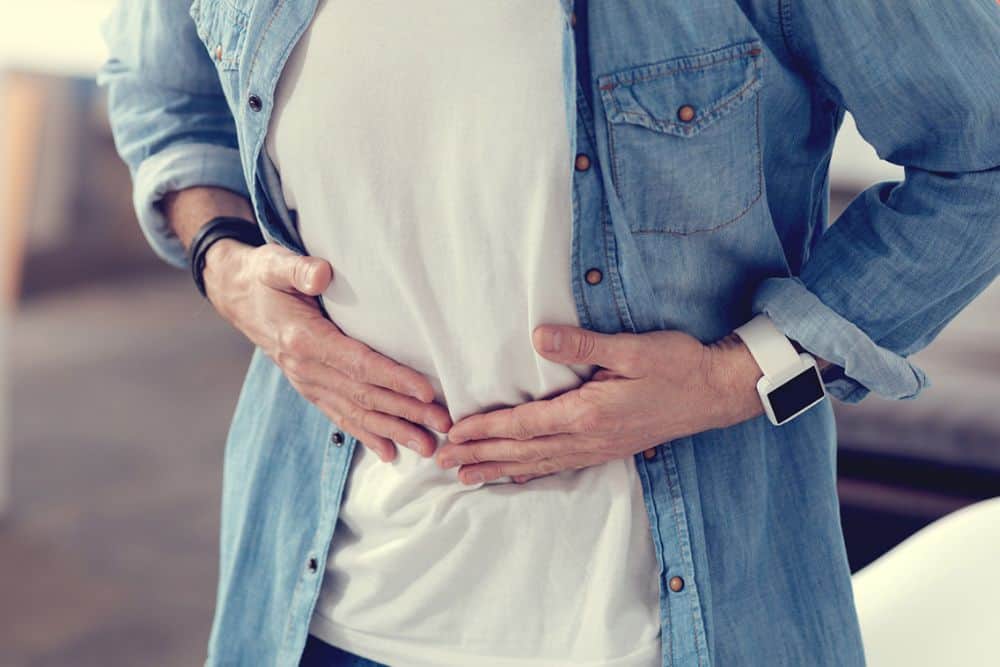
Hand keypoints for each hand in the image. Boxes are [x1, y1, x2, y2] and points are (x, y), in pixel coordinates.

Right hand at [203, 240, 451, 460]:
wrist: (238, 298)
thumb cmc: (265, 278)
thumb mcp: (275, 264)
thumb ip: (298, 269)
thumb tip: (321, 273)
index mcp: (304, 340)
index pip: (358, 364)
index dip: (394, 379)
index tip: (427, 392)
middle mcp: (306, 369)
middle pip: (364, 395)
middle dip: (406, 413)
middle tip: (443, 426)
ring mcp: (308, 384)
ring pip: (356, 413)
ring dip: (394, 432)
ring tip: (427, 447)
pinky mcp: (311, 389)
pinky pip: (341, 417)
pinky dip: (367, 436)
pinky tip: (390, 453)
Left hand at [435, 325, 763, 483]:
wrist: (715, 392)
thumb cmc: (677, 365)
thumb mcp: (632, 348)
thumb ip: (583, 346)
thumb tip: (539, 338)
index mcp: (588, 413)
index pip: (524, 424)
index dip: (485, 430)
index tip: (453, 434)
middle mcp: (588, 437)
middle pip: (522, 451)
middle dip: (480, 456)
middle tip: (442, 463)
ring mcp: (598, 448)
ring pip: (537, 464)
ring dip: (499, 470)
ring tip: (466, 478)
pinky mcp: (608, 449)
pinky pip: (559, 467)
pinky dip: (531, 472)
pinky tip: (517, 475)